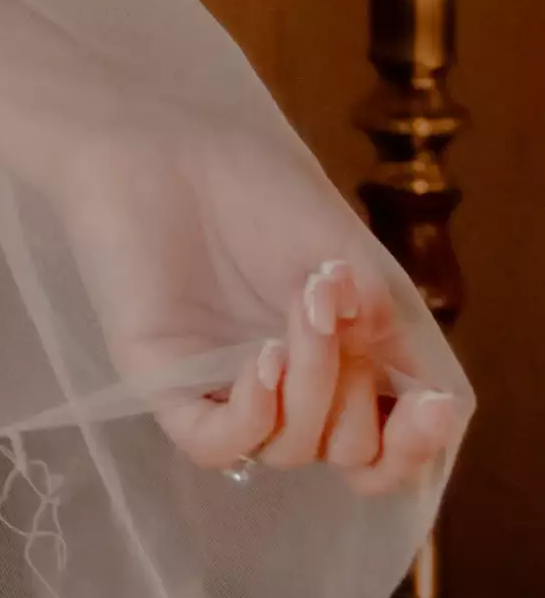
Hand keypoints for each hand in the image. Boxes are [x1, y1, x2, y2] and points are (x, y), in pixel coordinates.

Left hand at [41, 112, 472, 505]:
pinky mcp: (164, 385)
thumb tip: (425, 402)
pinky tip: (263, 360)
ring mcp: (224, 391)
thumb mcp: (350, 261)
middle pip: (347, 451)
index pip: (386, 454)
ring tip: (303, 300)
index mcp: (335, 365)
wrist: (165, 144)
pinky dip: (253, 416)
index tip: (432, 406)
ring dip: (314, 378)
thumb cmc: (257, 190)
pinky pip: (217, 446)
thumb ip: (391, 334)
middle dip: (358, 385)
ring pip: (288, 449)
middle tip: (332, 298)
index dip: (416, 449)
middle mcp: (284, 391)